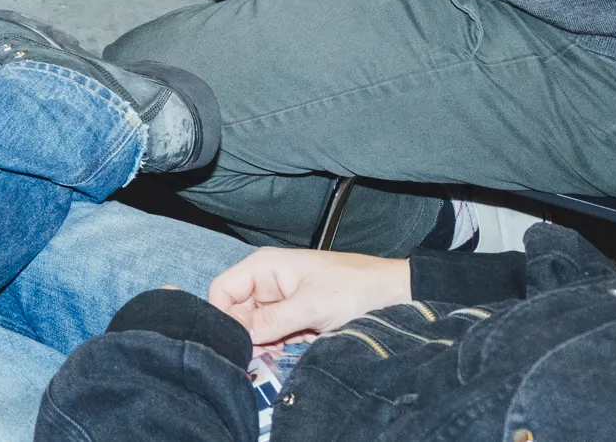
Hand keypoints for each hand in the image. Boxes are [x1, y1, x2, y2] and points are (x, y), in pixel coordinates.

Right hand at [208, 248, 409, 346]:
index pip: (222, 291)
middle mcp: (266, 281)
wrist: (393, 295)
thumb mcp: (310, 307)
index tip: (241, 342)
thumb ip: (271, 321)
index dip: (225, 317)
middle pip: (237, 312)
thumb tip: (237, 336)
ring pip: (256, 326)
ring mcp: (279, 299)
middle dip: (251, 334)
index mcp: (263, 267)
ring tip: (293, 343)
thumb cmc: (354, 290)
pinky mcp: (293, 316)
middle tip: (273, 348)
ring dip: (269, 341)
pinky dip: (283, 343)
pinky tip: (302, 343)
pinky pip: (274, 333)